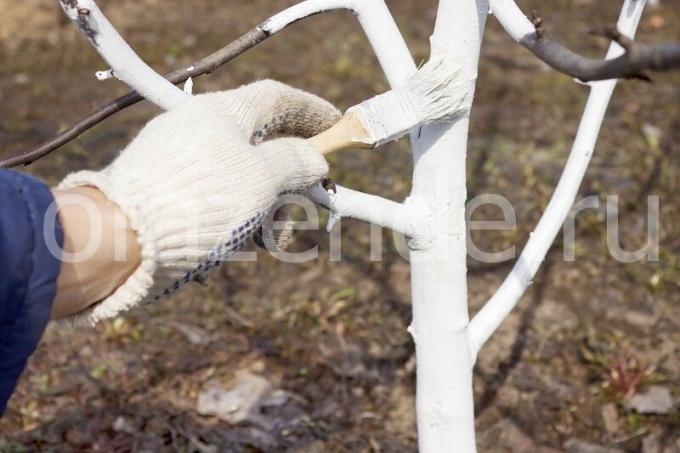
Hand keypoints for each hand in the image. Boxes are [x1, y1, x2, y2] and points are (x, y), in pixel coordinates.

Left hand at [58, 80, 339, 324]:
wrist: (118, 240)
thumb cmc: (195, 200)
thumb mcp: (261, 178)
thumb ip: (296, 162)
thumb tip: (315, 159)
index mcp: (220, 112)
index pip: (275, 98)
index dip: (310, 110)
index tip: (335, 126)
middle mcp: (199, 132)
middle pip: (262, 148)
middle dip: (289, 182)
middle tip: (305, 208)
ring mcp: (182, 164)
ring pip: (242, 183)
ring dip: (265, 211)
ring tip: (266, 240)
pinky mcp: (168, 195)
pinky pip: (217, 202)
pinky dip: (236, 221)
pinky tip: (236, 246)